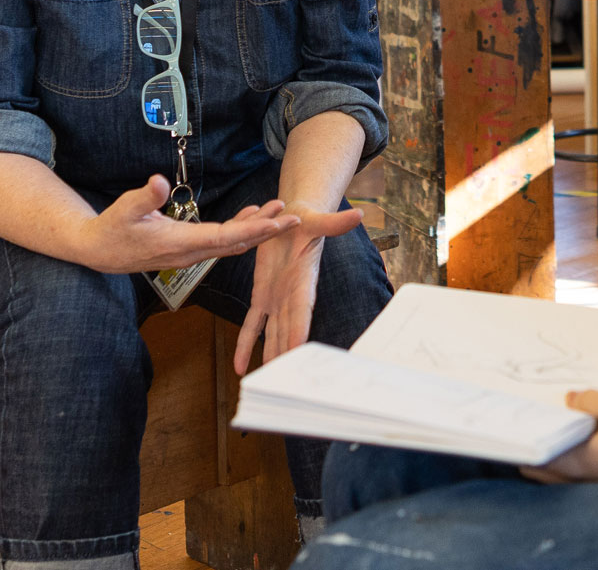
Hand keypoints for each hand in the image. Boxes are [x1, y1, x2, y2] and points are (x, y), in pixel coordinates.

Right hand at [74, 174, 298, 274]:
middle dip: (266, 231)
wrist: (100, 251)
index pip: (224, 238)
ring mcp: (191, 253)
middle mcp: (191, 252)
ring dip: (257, 229)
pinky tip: (252, 215)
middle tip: (295, 218)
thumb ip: (143, 197)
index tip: (276, 223)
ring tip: (280, 213)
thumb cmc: (112, 228)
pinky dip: (241, 229)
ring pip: (232, 243)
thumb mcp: (124, 209)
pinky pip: (222, 242)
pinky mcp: (189, 249)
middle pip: (236, 243)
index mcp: (179, 243)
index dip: (252, 230)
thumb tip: (158, 182)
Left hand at [233, 201, 365, 373]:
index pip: (302, 309)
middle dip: (285, 354)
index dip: (299, 329)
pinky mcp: (262, 296)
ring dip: (267, 356)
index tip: (296, 349)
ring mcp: (276, 299)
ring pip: (271, 335)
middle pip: (287, 331)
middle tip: (280, 379)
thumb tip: (359, 215)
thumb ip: (334, 223)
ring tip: (263, 382)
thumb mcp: (318, 219)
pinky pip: (252, 324)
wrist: (294, 219)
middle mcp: (291, 296)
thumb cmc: (308, 220)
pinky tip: (239, 366)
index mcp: (304, 280)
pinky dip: (244, 343)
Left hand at [522, 390, 597, 486]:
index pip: (535, 455)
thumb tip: (569, 400)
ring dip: (558, 446)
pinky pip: (586, 467)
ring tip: (558, 416)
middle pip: (546, 466)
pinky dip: (578, 451)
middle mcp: (587, 478)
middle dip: (537, 440)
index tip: (510, 416)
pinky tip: (589, 429)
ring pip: (565, 469)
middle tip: (531, 412)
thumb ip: (588, 400)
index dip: (521, 435)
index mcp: (579, 461)